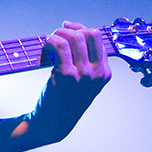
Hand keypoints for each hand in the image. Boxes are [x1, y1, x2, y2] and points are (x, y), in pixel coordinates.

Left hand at [33, 20, 111, 140]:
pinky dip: (51, 40)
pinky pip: (60, 46)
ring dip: (58, 33)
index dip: (81, 29)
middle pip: (90, 34)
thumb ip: (86, 63)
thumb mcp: (85, 82)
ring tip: (49, 39)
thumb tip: (76, 33)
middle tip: (57, 34)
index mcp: (105, 73)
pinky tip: (45, 46)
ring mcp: (83, 75)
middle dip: (71, 29)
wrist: (53, 122)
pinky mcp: (66, 75)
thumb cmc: (65, 99)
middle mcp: (97, 73)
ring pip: (75, 37)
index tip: (67, 29)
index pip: (98, 39)